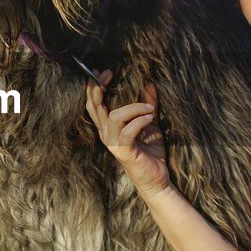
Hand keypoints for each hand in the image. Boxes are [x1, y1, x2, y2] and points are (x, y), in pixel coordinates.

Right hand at [84, 70, 170, 199]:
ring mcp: (113, 144)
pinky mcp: (124, 151)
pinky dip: (140, 120)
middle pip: (93, 107)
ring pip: (114, 116)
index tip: (104, 71)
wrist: (157, 179)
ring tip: (149, 108)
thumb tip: (148, 83)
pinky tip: (150, 117)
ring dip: (133, 107)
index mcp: (108, 127)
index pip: (93, 104)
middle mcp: (106, 134)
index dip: (93, 86)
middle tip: (110, 74)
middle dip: (99, 88)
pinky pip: (128, 131)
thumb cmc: (151, 153)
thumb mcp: (150, 123)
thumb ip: (147, 104)